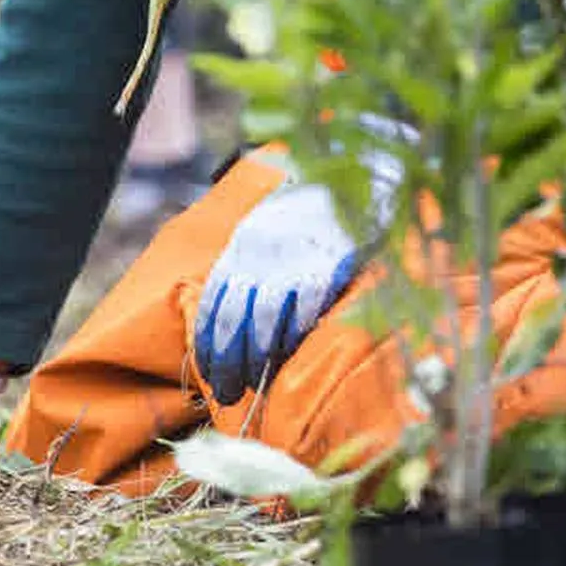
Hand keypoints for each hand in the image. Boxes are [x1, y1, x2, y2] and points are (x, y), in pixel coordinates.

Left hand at [193, 177, 364, 404]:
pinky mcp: (327, 264)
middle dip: (227, 360)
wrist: (358, 173)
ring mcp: (293, 259)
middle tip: (227, 392)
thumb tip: (245, 318)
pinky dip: (296, 332)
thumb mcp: (272, 233)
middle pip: (235, 316)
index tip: (207, 372)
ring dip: (257, 356)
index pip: (214, 301)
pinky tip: (291, 356)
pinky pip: (305, 305)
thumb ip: (255, 268)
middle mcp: (260, 254)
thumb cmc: (313, 212)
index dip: (208, 341)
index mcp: (243, 246)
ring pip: (266, 317)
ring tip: (254, 385)